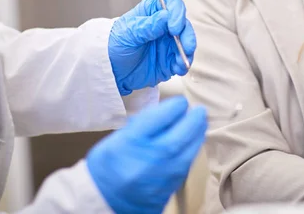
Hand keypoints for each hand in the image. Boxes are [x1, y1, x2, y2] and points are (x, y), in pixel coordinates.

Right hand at [87, 97, 206, 213]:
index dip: (176, 105)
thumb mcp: (117, 137)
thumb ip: (143, 124)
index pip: (163, 116)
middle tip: (199, 111)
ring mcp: (163, 175)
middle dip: (195, 118)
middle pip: (183, 132)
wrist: (103, 201)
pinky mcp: (171, 187)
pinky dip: (192, 150)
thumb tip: (168, 112)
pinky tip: (193, 142)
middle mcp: (151, 158)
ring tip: (200, 124)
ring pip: (190, 150)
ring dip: (198, 134)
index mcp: (133, 141)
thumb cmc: (107, 166)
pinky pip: (187, 164)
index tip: (180, 102)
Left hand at [109, 0, 195, 94]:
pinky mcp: (169, 60)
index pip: (172, 4)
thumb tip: (166, 17)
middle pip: (183, 24)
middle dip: (187, 35)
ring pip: (186, 43)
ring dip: (187, 52)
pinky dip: (183, 65)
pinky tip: (178, 68)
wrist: (110, 70)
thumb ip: (148, 25)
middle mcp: (164, 26)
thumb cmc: (114, 45)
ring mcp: (168, 43)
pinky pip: (182, 61)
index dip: (177, 13)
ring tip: (181, 61)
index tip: (174, 27)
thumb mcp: (129, 33)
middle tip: (186, 46)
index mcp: (153, 12)